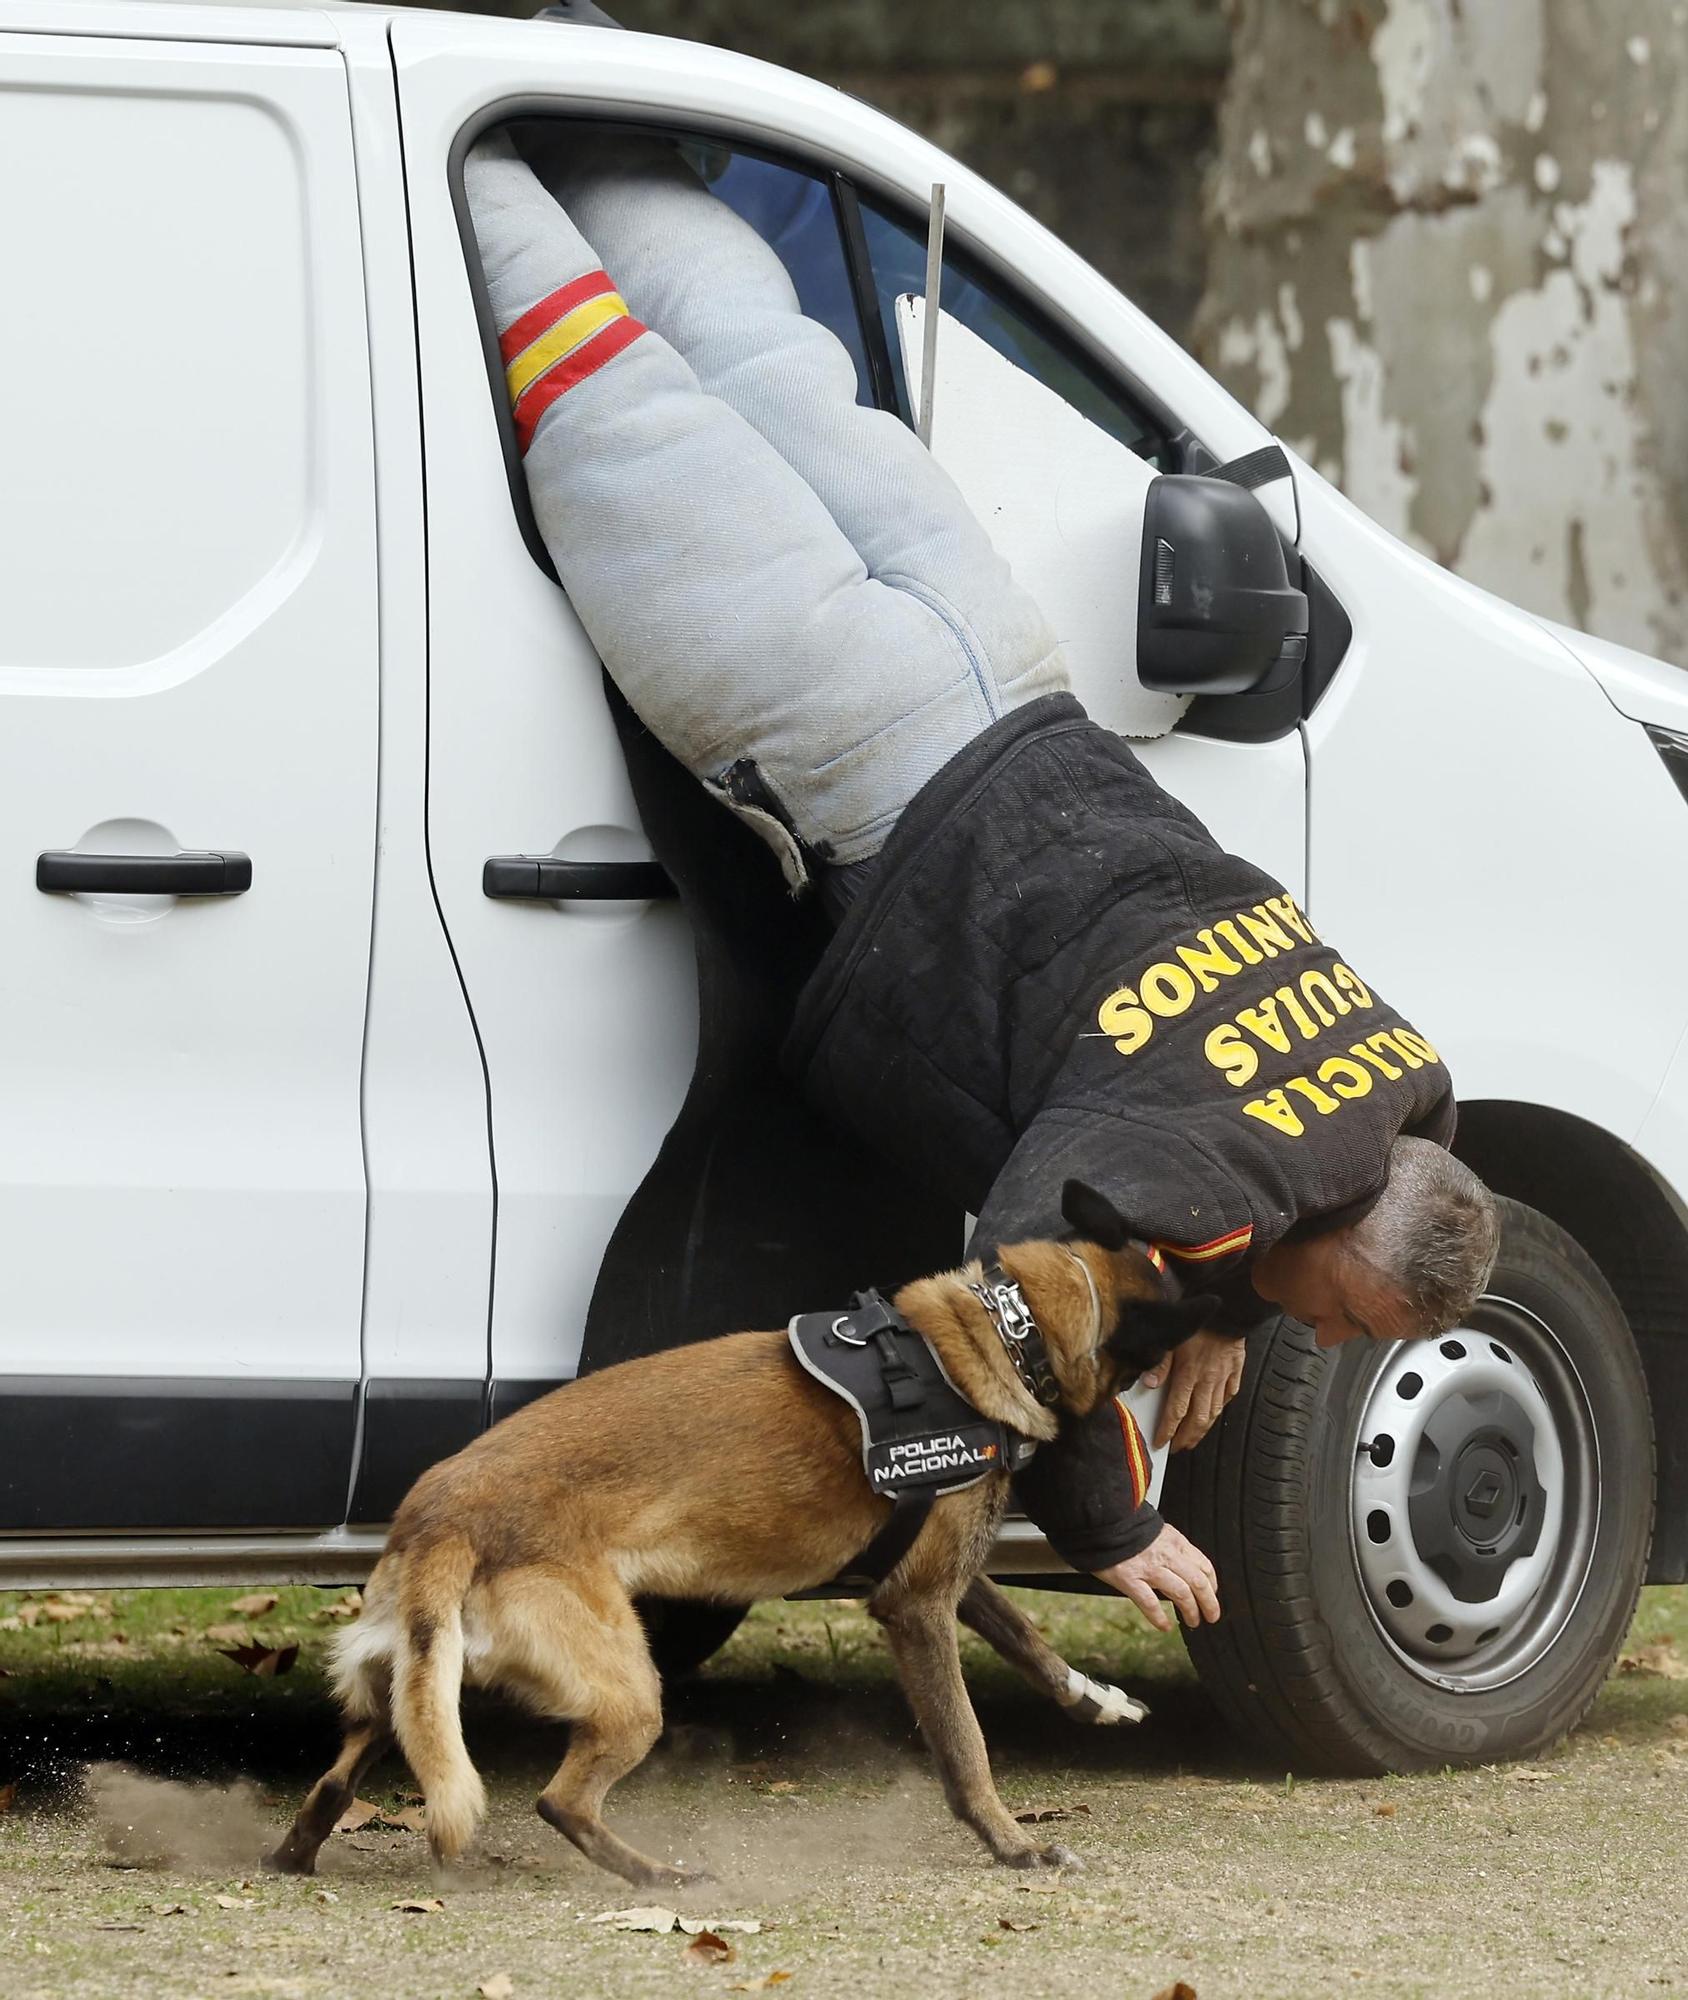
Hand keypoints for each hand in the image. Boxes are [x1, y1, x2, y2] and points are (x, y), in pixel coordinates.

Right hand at [1094, 1523, 1219, 1631]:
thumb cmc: (1127, 1527)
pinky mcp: (1129, 1579)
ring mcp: (1148, 1568)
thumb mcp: (1159, 1531)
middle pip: (1198, 1583)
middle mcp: (1166, 1555)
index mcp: (1175, 1541)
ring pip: (1181, 1594)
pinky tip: (1164, 1626)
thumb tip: (1187, 1566)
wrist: (1100, 1520)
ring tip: (1192, 1622)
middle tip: (1211, 1616)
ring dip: (1191, 1611)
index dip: (1212, 1585)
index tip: (1211, 1595)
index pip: (1204, 1566)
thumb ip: (1173, 1547)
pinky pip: (1150, 1603)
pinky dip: (1159, 1618)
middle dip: (1209, 1603)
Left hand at [1141, 1330, 1245, 1450]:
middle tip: (1178, 1448)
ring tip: (1194, 1439)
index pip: (1176, 1410)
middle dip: (1186, 1437)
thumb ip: (1160, 1363)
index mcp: (1189, 1374)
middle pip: (1197, 1418)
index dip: (1168, 1430)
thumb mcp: (1172, 1338)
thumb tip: (1149, 1384)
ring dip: (1203, 1429)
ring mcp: (1224, 1378)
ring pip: (1214, 1412)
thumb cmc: (1197, 1321)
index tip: (1161, 1443)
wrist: (1229, 1308)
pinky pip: (1230, 1395)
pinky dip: (1221, 1407)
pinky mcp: (1236, 1371)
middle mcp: (1208, 1380)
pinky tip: (1215, 1412)